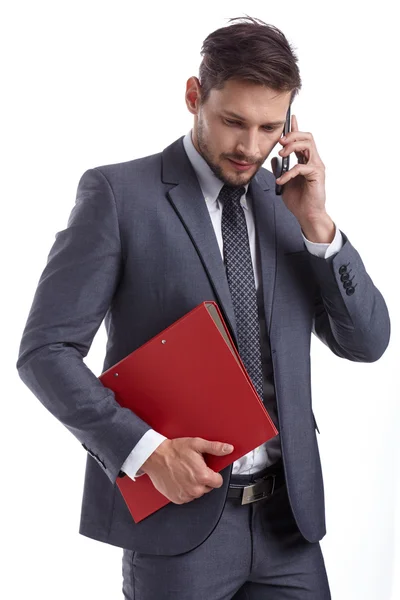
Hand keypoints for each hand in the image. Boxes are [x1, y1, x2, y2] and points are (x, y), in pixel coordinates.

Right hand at [141, 437, 233, 504]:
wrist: (155, 457)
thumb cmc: (174, 450)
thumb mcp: (196, 444)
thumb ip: (215, 447)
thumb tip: (228, 449)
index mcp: (202, 476)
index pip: (218, 482)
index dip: (214, 474)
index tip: (207, 469)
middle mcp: (195, 488)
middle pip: (208, 488)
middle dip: (203, 479)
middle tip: (193, 468)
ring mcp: (185, 495)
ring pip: (197, 493)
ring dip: (194, 485)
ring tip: (185, 473)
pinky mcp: (177, 499)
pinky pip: (187, 497)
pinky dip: (185, 490)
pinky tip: (180, 479)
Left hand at [271, 114, 328, 228]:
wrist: (307, 215)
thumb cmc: (299, 200)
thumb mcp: (284, 182)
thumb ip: (280, 169)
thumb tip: (274, 159)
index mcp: (306, 160)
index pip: (302, 140)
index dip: (295, 128)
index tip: (289, 118)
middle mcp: (313, 160)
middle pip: (307, 137)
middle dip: (292, 135)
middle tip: (280, 142)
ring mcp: (316, 167)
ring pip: (308, 145)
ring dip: (292, 146)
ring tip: (281, 154)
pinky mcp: (316, 175)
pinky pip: (301, 167)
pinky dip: (288, 172)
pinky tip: (280, 180)